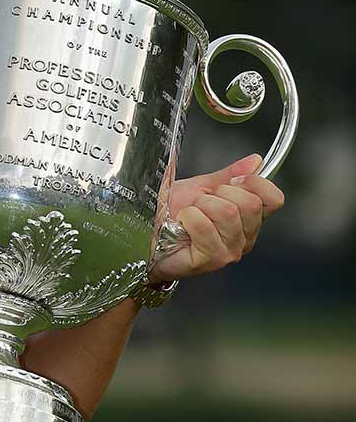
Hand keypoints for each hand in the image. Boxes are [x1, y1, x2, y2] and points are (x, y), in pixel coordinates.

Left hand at [148, 153, 284, 283]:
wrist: (147, 236)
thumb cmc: (171, 216)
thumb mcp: (200, 188)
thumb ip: (228, 175)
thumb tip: (255, 161)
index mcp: (248, 219)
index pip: (274, 198)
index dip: (254, 183)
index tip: (230, 181)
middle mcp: (244, 237)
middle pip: (250, 203)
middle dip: (219, 193)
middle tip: (201, 201)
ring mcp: (230, 251)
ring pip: (227, 212)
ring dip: (200, 206)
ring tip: (190, 214)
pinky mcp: (212, 260)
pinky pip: (205, 226)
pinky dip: (188, 218)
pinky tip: (182, 225)